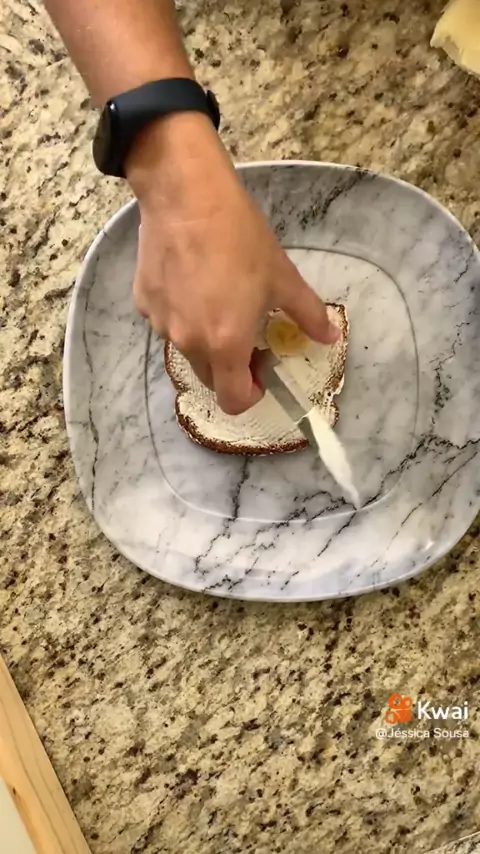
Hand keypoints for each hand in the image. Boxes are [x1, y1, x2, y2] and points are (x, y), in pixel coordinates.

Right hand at [126, 113, 339, 414]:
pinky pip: (167, 322)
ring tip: (218, 299)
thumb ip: (308, 315)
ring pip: (187, 349)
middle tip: (246, 335)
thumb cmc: (239, 237)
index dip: (251, 394)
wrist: (185, 195)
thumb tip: (330, 337)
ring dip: (205, 339)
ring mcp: (161, 324)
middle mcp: (188, 343)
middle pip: (210, 379)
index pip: (232, 400)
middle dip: (231, 368)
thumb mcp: (282, 277)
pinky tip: (192, 281)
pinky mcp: (143, 302)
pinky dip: (182, 315)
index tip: (262, 371)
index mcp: (225, 344)